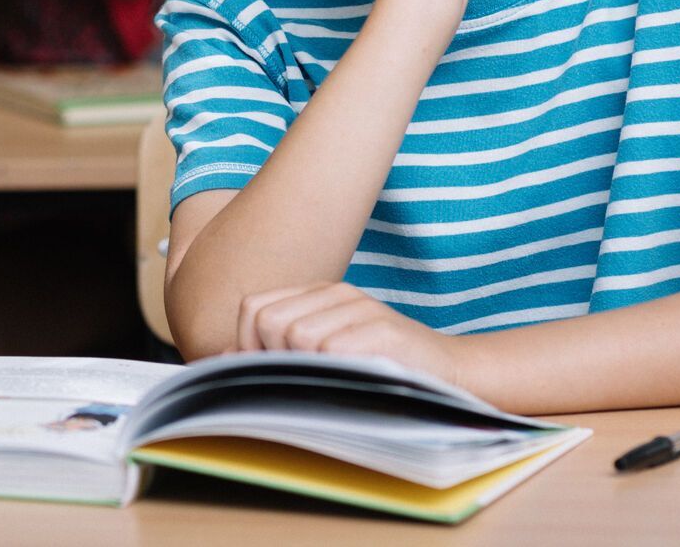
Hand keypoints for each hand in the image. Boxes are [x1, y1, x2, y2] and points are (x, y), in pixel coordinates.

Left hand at [237, 282, 468, 387]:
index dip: (245, 343)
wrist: (454, 376)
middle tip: (294, 384)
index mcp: (321, 295)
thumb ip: (280, 351)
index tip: (261, 373)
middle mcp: (339, 295)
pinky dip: (332, 373)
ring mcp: (362, 309)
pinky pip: (333, 351)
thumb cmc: (383, 373)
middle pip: (270, 320)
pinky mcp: (384, 331)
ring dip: (304, 369)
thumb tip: (224, 358)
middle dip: (271, 358)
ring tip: (328, 384)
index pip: (254, 308)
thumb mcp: (328, 358)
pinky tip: (349, 384)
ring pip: (298, 336)